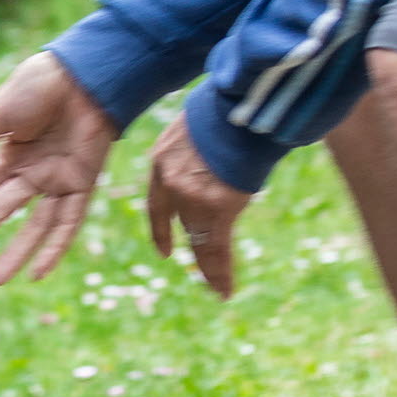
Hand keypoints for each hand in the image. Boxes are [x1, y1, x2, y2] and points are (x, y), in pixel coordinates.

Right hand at [0, 51, 118, 283]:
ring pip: (33, 225)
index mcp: (7, 154)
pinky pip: (70, 222)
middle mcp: (31, 172)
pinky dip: (56, 247)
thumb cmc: (38, 85)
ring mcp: (57, 180)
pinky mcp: (84, 183)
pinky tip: (39, 271)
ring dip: (14, 252)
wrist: (85, 73)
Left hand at [146, 116, 251, 297]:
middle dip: (193, 249)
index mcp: (161, 160)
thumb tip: (213, 158)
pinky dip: (220, 272)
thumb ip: (196, 150)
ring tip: (218, 290)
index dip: (161, 229)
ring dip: (210, 268)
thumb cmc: (225, 110)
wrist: (239, 106)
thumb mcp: (195, 127)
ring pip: (200, 240)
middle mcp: (170, 182)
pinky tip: (223, 290)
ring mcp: (192, 196)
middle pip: (183, 224)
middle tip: (203, 275)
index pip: (156, 204)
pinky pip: (217, 248)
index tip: (164, 252)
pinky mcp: (217, 206)